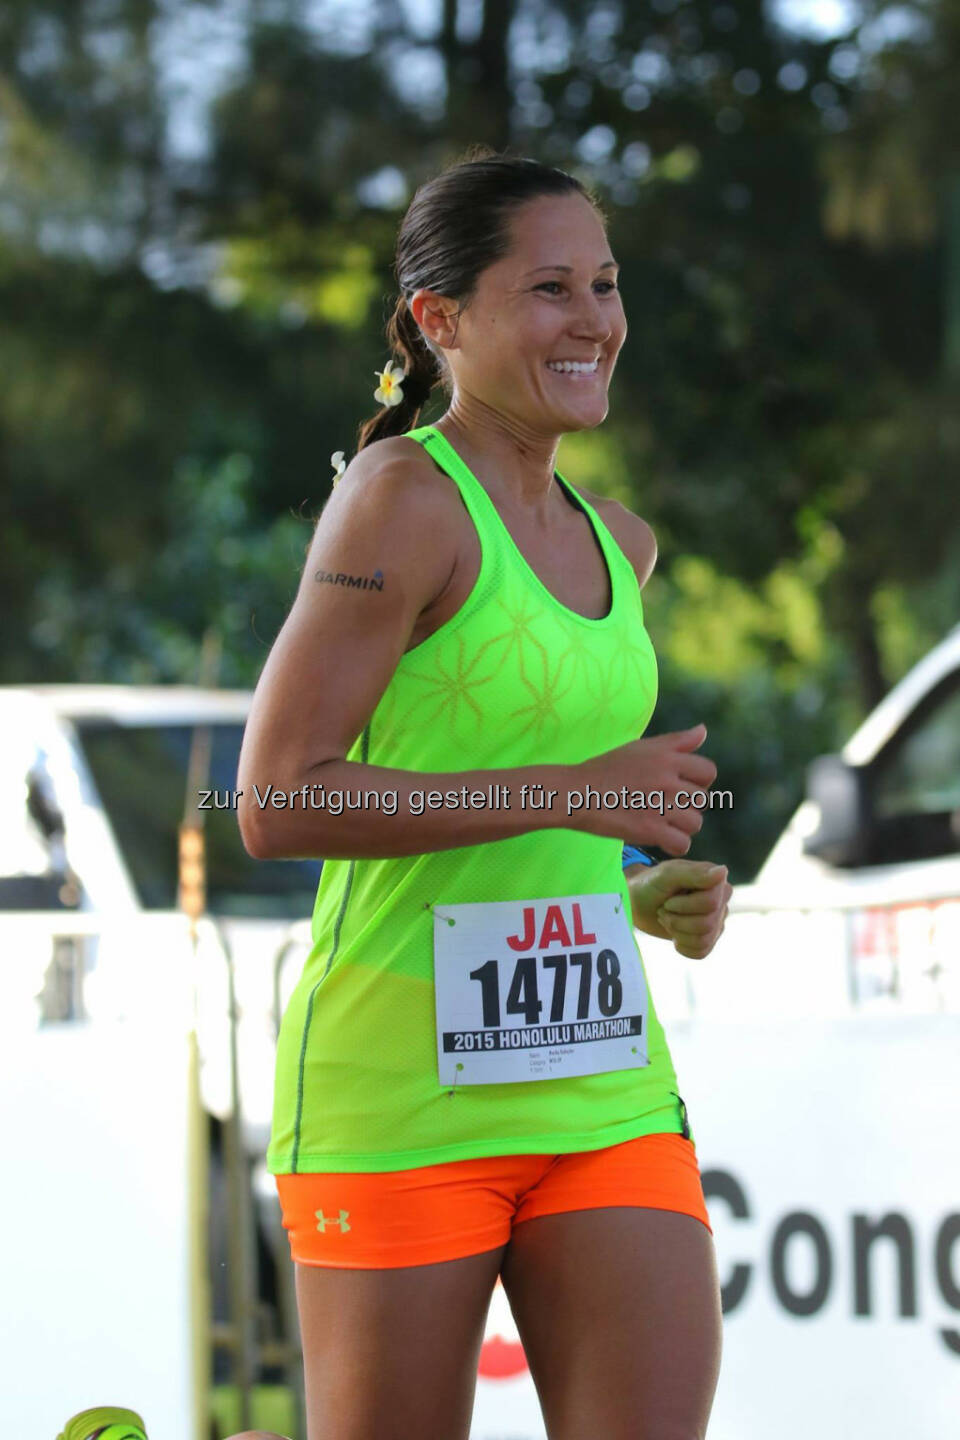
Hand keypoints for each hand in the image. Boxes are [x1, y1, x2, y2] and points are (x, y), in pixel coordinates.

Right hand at [575, 724, 716, 854]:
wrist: (577, 792)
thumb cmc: (607, 768)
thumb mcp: (641, 747)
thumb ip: (676, 741)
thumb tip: (703, 730)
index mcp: (667, 758)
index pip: (708, 772)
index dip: (698, 781)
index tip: (680, 786)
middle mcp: (668, 780)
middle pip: (703, 800)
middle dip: (688, 805)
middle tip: (664, 806)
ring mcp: (660, 806)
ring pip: (695, 823)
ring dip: (681, 826)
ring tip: (662, 822)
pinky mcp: (650, 831)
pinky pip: (682, 844)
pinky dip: (674, 845)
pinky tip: (661, 838)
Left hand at [627, 859, 731, 959]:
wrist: (639, 904)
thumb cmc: (652, 885)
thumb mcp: (667, 875)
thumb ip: (694, 873)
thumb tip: (723, 871)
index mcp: (716, 880)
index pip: (711, 903)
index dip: (684, 906)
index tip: (668, 900)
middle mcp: (722, 899)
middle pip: (707, 924)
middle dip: (677, 920)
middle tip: (664, 910)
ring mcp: (717, 920)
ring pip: (704, 940)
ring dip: (677, 931)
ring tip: (667, 919)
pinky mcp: (710, 938)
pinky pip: (701, 952)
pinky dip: (681, 945)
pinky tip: (674, 933)